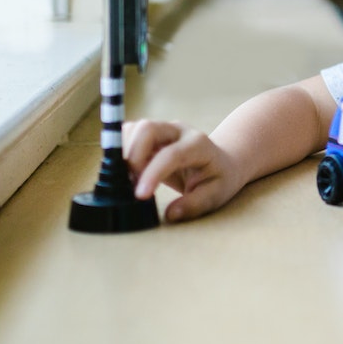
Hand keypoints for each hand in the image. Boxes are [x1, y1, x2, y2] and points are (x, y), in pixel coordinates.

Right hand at [122, 119, 245, 221]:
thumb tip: (171, 215)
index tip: (140, 195)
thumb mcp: (216, 195)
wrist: (221, 162)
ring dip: (124, 153)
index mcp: (198, 144)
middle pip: (147, 129)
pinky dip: (121, 150)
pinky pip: (128, 133)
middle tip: (132, 184)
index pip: (171, 154)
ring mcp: (163, 128)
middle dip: (133, 156)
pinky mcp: (151, 133)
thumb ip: (195, 205)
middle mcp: (179, 130)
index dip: (152, 174)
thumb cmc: (218, 179)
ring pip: (134, 128)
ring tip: (130, 179)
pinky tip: (128, 170)